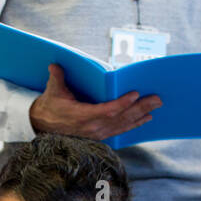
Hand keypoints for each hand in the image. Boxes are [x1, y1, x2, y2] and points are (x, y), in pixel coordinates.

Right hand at [28, 64, 160, 139]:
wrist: (43, 126)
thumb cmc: (50, 106)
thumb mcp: (52, 91)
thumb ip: (57, 78)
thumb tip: (55, 65)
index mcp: (81, 116)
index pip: (106, 111)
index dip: (121, 104)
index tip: (135, 94)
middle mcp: (92, 128)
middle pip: (121, 118)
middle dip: (140, 108)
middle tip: (157, 99)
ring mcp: (97, 133)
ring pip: (123, 125)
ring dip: (141, 116)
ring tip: (155, 107)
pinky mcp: (100, 135)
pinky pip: (120, 130)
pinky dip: (134, 125)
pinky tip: (145, 119)